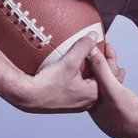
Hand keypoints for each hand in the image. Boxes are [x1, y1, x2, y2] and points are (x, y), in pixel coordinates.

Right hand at [9, 33, 123, 113]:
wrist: (27, 97)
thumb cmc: (49, 84)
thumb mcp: (70, 62)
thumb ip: (84, 47)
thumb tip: (94, 35)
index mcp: (92, 94)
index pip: (109, 75)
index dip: (110, 58)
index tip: (108, 45)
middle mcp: (87, 101)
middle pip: (101, 79)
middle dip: (102, 63)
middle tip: (101, 49)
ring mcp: (76, 102)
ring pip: (90, 82)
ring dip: (91, 69)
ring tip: (88, 55)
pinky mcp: (66, 100)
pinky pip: (79, 85)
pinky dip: (81, 75)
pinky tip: (74, 66)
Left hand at [87, 44, 137, 137]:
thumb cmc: (127, 112)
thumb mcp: (111, 87)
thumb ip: (100, 68)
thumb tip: (90, 49)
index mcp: (91, 105)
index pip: (89, 79)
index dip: (92, 61)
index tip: (95, 47)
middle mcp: (98, 109)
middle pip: (99, 79)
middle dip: (103, 62)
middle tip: (107, 46)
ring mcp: (109, 111)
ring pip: (108, 83)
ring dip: (110, 67)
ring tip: (111, 52)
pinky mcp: (120, 110)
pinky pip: (115, 89)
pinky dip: (117, 78)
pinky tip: (121, 71)